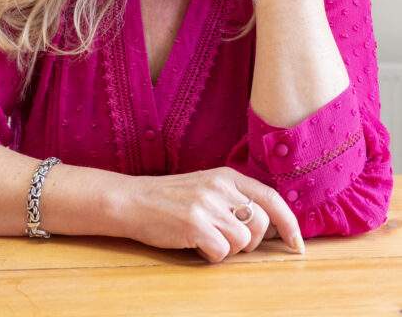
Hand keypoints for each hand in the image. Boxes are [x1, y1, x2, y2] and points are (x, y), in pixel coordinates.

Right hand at [121, 166, 304, 262]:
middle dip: (249, 242)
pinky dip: (211, 255)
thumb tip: (271, 227)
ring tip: (205, 238)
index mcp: (227, 176)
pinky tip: (194, 244)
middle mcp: (220, 187)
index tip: (297, 245)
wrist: (132, 200)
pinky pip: (221, 252)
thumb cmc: (170, 199)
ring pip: (242, 242)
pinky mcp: (194, 224)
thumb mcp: (207, 187)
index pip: (271, 197)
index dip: (289, 223)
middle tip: (226, 239)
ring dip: (227, 248)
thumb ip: (235, 199)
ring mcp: (207, 204)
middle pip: (260, 225)